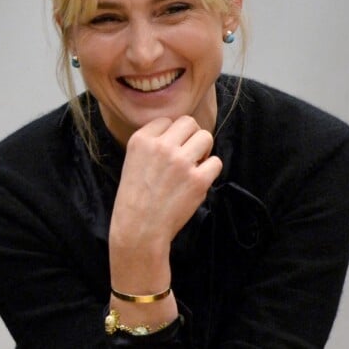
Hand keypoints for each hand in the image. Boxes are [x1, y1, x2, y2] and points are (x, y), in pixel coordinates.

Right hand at [109, 116, 221, 285]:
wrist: (139, 229)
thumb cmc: (136, 197)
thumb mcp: (132, 159)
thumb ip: (152, 142)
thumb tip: (181, 132)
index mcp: (142, 139)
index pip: (167, 120)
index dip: (171, 135)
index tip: (168, 150)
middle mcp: (161, 146)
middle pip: (189, 123)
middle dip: (190, 136)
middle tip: (187, 154)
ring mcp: (180, 162)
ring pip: (205, 137)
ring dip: (203, 149)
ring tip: (195, 164)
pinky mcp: (198, 180)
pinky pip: (216, 162)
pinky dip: (210, 170)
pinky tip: (198, 179)